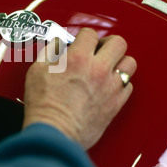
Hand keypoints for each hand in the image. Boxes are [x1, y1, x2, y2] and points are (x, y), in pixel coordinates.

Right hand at [23, 28, 136, 149]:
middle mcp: (98, 68)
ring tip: (108, 67)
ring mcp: (110, 86)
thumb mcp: (37, 71)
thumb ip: (49, 53)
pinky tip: (109, 86)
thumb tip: (56, 45)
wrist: (54, 133)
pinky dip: (121, 83)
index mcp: (78, 58)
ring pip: (129, 63)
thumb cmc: (43, 105)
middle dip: (108, 43)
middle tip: (100, 49)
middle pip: (118, 43)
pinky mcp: (116, 103)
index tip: (81, 42)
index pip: (90, 33)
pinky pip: (129, 86)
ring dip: (119, 62)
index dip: (84, 36)